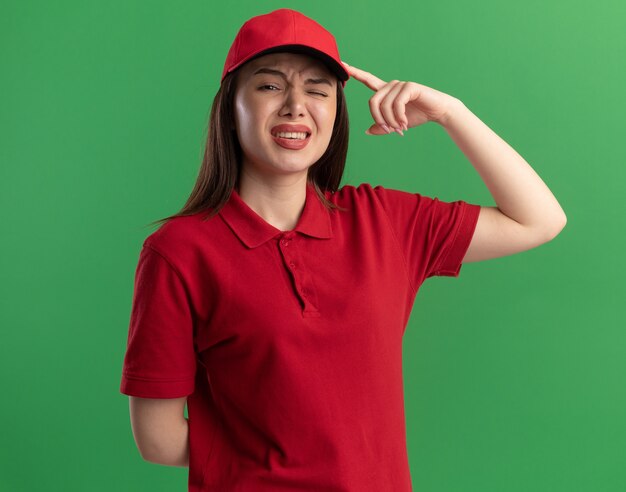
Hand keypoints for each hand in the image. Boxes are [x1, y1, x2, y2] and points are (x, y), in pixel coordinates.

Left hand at [342, 61, 458, 134]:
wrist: (438, 111)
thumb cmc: (417, 116)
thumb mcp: (396, 125)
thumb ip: (382, 127)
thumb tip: (368, 131)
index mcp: (386, 91)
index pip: (368, 80)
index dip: (355, 72)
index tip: (342, 64)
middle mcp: (391, 85)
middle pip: (372, 102)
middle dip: (379, 120)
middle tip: (390, 131)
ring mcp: (400, 84)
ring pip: (384, 105)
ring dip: (391, 121)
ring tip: (400, 128)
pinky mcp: (409, 87)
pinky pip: (396, 104)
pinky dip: (399, 117)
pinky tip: (405, 123)